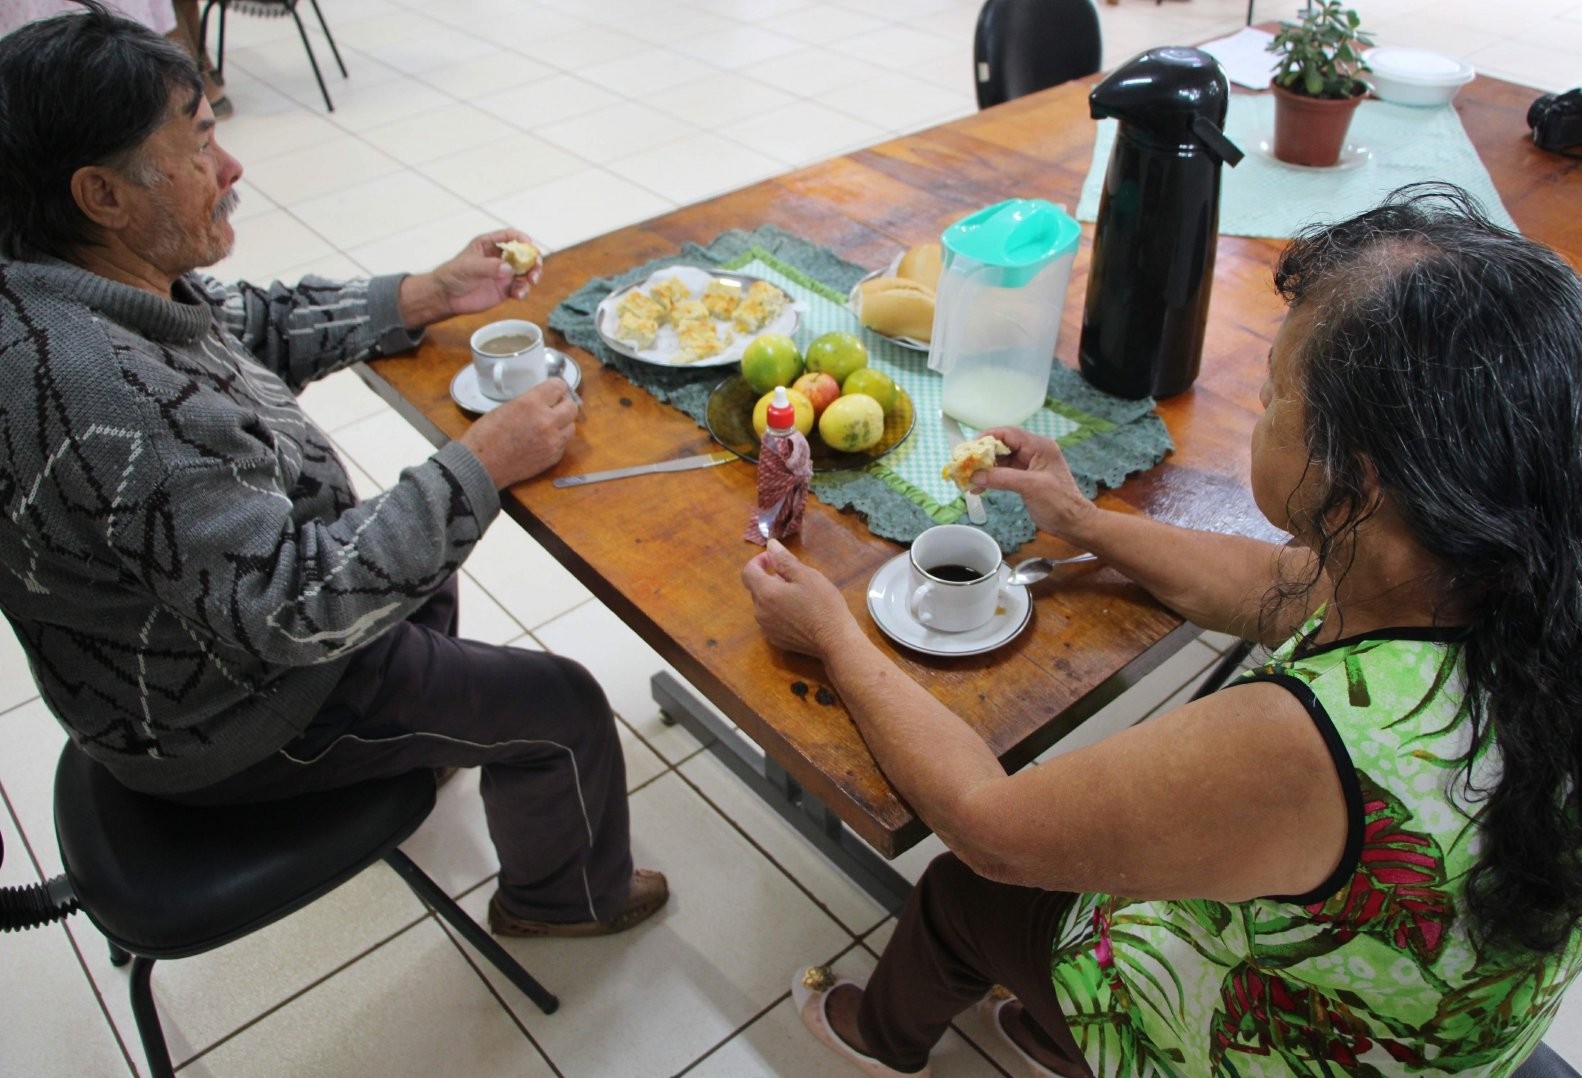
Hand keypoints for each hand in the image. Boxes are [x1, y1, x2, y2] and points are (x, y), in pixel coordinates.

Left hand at [399, 229, 543, 328]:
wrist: (446, 297)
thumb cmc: (452, 275)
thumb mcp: (469, 267)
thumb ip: (489, 267)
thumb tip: (508, 269)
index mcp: (489, 245)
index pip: (510, 237)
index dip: (521, 238)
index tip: (529, 244)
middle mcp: (500, 258)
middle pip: (524, 255)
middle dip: (533, 260)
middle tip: (535, 267)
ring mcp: (504, 274)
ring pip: (526, 272)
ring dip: (532, 276)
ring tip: (531, 281)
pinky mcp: (505, 290)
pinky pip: (520, 289)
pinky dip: (523, 291)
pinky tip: (519, 295)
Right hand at [457, 378, 576, 488]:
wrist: (481, 465)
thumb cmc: (485, 435)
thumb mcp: (506, 407)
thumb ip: (529, 402)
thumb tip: (544, 401)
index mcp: (532, 403)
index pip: (559, 386)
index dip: (556, 388)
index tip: (553, 391)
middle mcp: (547, 420)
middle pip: (571, 406)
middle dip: (563, 404)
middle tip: (554, 407)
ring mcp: (553, 441)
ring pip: (572, 425)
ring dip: (563, 422)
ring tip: (549, 425)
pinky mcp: (553, 457)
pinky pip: (564, 443)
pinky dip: (558, 439)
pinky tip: (544, 440)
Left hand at [741, 540, 857, 659]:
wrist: (834, 641)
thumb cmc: (823, 605)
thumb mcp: (806, 576)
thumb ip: (784, 560)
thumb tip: (770, 546)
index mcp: (765, 593)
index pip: (748, 572)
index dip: (758, 561)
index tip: (774, 559)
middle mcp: (760, 612)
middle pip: (756, 588)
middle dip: (770, 578)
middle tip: (794, 577)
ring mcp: (767, 628)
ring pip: (764, 604)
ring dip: (775, 595)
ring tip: (799, 596)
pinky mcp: (776, 639)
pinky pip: (771, 620)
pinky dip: (779, 612)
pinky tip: (799, 613)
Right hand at [975, 427, 1098, 540]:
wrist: (1073, 523)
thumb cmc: (1059, 503)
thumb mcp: (1030, 487)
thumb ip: (1001, 478)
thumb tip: (975, 476)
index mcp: (1039, 446)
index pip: (1008, 433)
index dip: (987, 438)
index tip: (970, 448)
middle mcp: (1034, 452)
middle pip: (1002, 446)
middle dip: (983, 455)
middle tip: (965, 464)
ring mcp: (1029, 465)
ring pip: (1001, 460)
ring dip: (985, 469)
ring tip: (968, 478)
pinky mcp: (1025, 478)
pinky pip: (1003, 473)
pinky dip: (990, 479)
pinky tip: (978, 488)